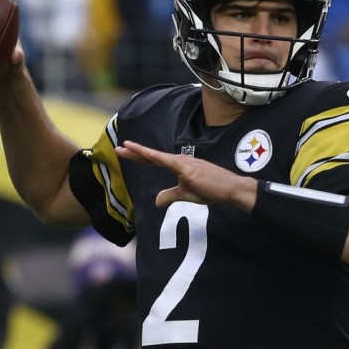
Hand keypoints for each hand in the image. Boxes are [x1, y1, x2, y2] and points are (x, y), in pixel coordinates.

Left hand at [114, 141, 257, 211]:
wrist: (231, 189)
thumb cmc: (212, 190)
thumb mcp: (187, 195)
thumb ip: (171, 195)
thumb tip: (155, 201)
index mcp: (178, 166)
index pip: (154, 160)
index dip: (139, 156)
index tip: (124, 152)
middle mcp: (179, 161)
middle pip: (152, 156)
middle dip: (134, 152)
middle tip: (117, 148)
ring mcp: (184, 163)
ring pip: (158, 156)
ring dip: (141, 152)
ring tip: (126, 147)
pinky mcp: (189, 169)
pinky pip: (169, 162)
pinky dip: (157, 158)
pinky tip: (147, 154)